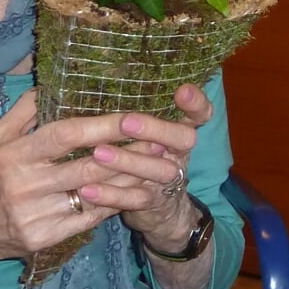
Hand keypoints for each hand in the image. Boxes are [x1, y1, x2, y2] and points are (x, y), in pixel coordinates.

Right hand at [0, 86, 206, 264]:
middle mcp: (23, 184)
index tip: (136, 115)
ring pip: (95, 194)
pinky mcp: (44, 239)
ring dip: (132, 180)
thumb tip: (53, 81)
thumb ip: (25, 111)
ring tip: (160, 166)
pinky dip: (115, 204)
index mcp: (13, 154)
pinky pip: (90, 219)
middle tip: (163, 141)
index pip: (66, 134)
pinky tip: (137, 192)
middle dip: (130, 153)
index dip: (103, 125)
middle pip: (88, 165)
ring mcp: (34, 214)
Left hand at [82, 83, 211, 252]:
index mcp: (182, 132)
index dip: (196, 104)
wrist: (163, 209)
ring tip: (98, 153)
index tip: (181, 90)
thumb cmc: (147, 158)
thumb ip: (139, 114)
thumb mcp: (151, 135)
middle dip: (156, 129)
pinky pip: (135, 199)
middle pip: (184, 139)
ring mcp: (169, 180)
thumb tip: (97, 79)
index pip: (201, 114)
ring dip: (128, 161)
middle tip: (127, 122)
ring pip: (158, 170)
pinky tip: (87, 189)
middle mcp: (180, 154)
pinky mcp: (153, 203)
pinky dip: (111, 194)